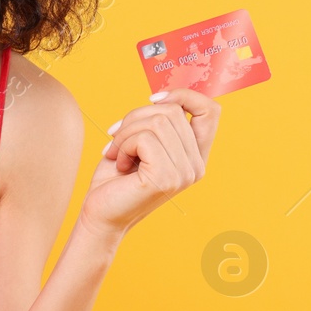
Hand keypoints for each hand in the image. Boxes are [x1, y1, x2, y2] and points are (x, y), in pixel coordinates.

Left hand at [78, 88, 219, 238]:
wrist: (100, 214)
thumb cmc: (116, 178)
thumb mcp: (139, 141)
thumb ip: (156, 122)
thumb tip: (159, 97)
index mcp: (194, 156)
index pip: (210, 111)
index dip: (184, 95)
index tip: (153, 99)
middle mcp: (196, 165)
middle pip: (171, 111)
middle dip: (134, 118)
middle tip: (117, 139)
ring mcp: (185, 173)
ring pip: (157, 122)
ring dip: (126, 133)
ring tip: (118, 154)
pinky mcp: (167, 178)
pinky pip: (144, 138)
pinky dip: (124, 145)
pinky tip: (120, 164)